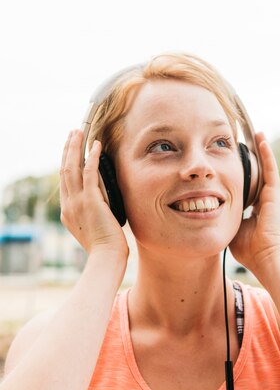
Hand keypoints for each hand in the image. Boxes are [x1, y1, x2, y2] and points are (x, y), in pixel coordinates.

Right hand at [60, 130, 128, 259]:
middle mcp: (68, 204)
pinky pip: (90, 173)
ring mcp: (78, 202)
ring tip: (79, 132)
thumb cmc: (106, 247)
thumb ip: (93, 213)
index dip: (66, 162)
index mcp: (67, 211)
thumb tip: (101, 203)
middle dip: (67, 149)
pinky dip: (92, 157)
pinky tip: (96, 146)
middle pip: (64, 170)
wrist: (106, 257)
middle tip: (72, 133)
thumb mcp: (93, 228)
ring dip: (75, 147)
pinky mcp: (91, 201)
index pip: (64, 181)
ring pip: (72, 168)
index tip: (70, 149)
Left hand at [229, 133, 279, 275]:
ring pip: (266, 167)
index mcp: (257, 209)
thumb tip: (208, 212)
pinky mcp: (274, 194)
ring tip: (257, 133)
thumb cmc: (249, 249)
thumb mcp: (232, 228)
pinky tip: (261, 140)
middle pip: (259, 173)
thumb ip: (224, 218)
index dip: (243, 173)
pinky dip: (267, 154)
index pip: (250, 185)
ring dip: (262, 150)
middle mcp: (266, 200)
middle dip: (254, 157)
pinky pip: (270, 170)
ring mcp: (271, 196)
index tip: (236, 161)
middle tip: (247, 140)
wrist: (264, 256)